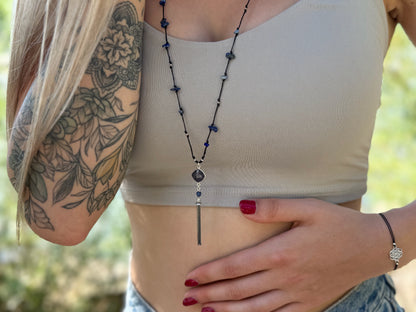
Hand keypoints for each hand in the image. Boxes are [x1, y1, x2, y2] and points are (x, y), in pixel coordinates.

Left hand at [183, 198, 390, 311]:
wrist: (370, 247)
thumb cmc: (337, 224)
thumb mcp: (307, 207)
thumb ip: (273, 208)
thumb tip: (242, 206)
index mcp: (281, 252)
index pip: (236, 266)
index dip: (210, 273)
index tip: (190, 277)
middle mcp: (285, 277)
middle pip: (239, 289)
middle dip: (210, 294)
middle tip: (186, 296)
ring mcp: (297, 294)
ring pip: (253, 308)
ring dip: (226, 310)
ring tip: (204, 310)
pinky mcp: (308, 304)